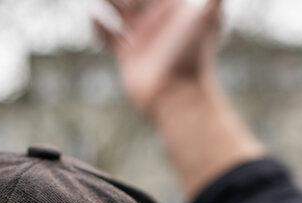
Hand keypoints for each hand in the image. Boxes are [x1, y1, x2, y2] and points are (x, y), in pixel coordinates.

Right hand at [94, 0, 262, 197]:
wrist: (178, 94)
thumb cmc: (194, 56)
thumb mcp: (208, 17)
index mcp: (175, 12)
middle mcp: (158, 23)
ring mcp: (142, 39)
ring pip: (121, 13)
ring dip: (111, 3)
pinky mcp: (128, 56)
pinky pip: (109, 38)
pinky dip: (100, 28)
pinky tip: (94, 17)